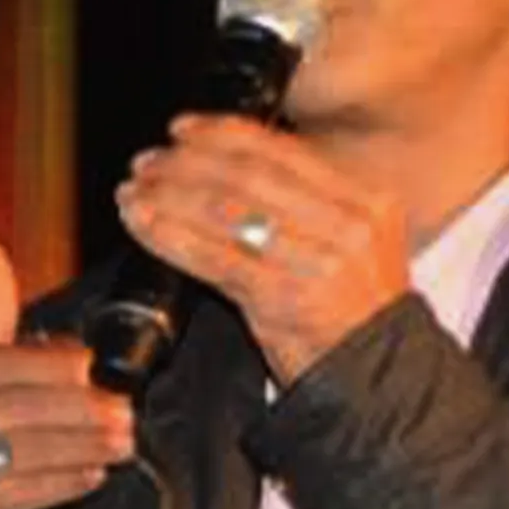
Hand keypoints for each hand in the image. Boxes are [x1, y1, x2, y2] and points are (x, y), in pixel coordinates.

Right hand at [0, 238, 135, 508]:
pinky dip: (59, 485)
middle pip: (8, 408)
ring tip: (121, 442)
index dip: (50, 363)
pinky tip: (91, 476)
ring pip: (17, 453)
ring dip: (80, 445)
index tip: (96, 366)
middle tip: (125, 410)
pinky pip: (12, 498)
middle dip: (76, 407)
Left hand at [115, 114, 410, 384]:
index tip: (183, 129)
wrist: (375, 380)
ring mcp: (317, 261)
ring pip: (225, 211)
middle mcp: (347, 225)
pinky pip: (212, 257)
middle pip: (249, 175)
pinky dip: (168, 235)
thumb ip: (309, 206)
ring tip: (134, 191)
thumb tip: (230, 162)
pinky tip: (142, 224)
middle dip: (187, 162)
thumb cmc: (352, 316)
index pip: (284, 152)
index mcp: (367, 201)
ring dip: (168, 195)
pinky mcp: (282, 299)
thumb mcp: (351, 246)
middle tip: (147, 161)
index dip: (224, 133)